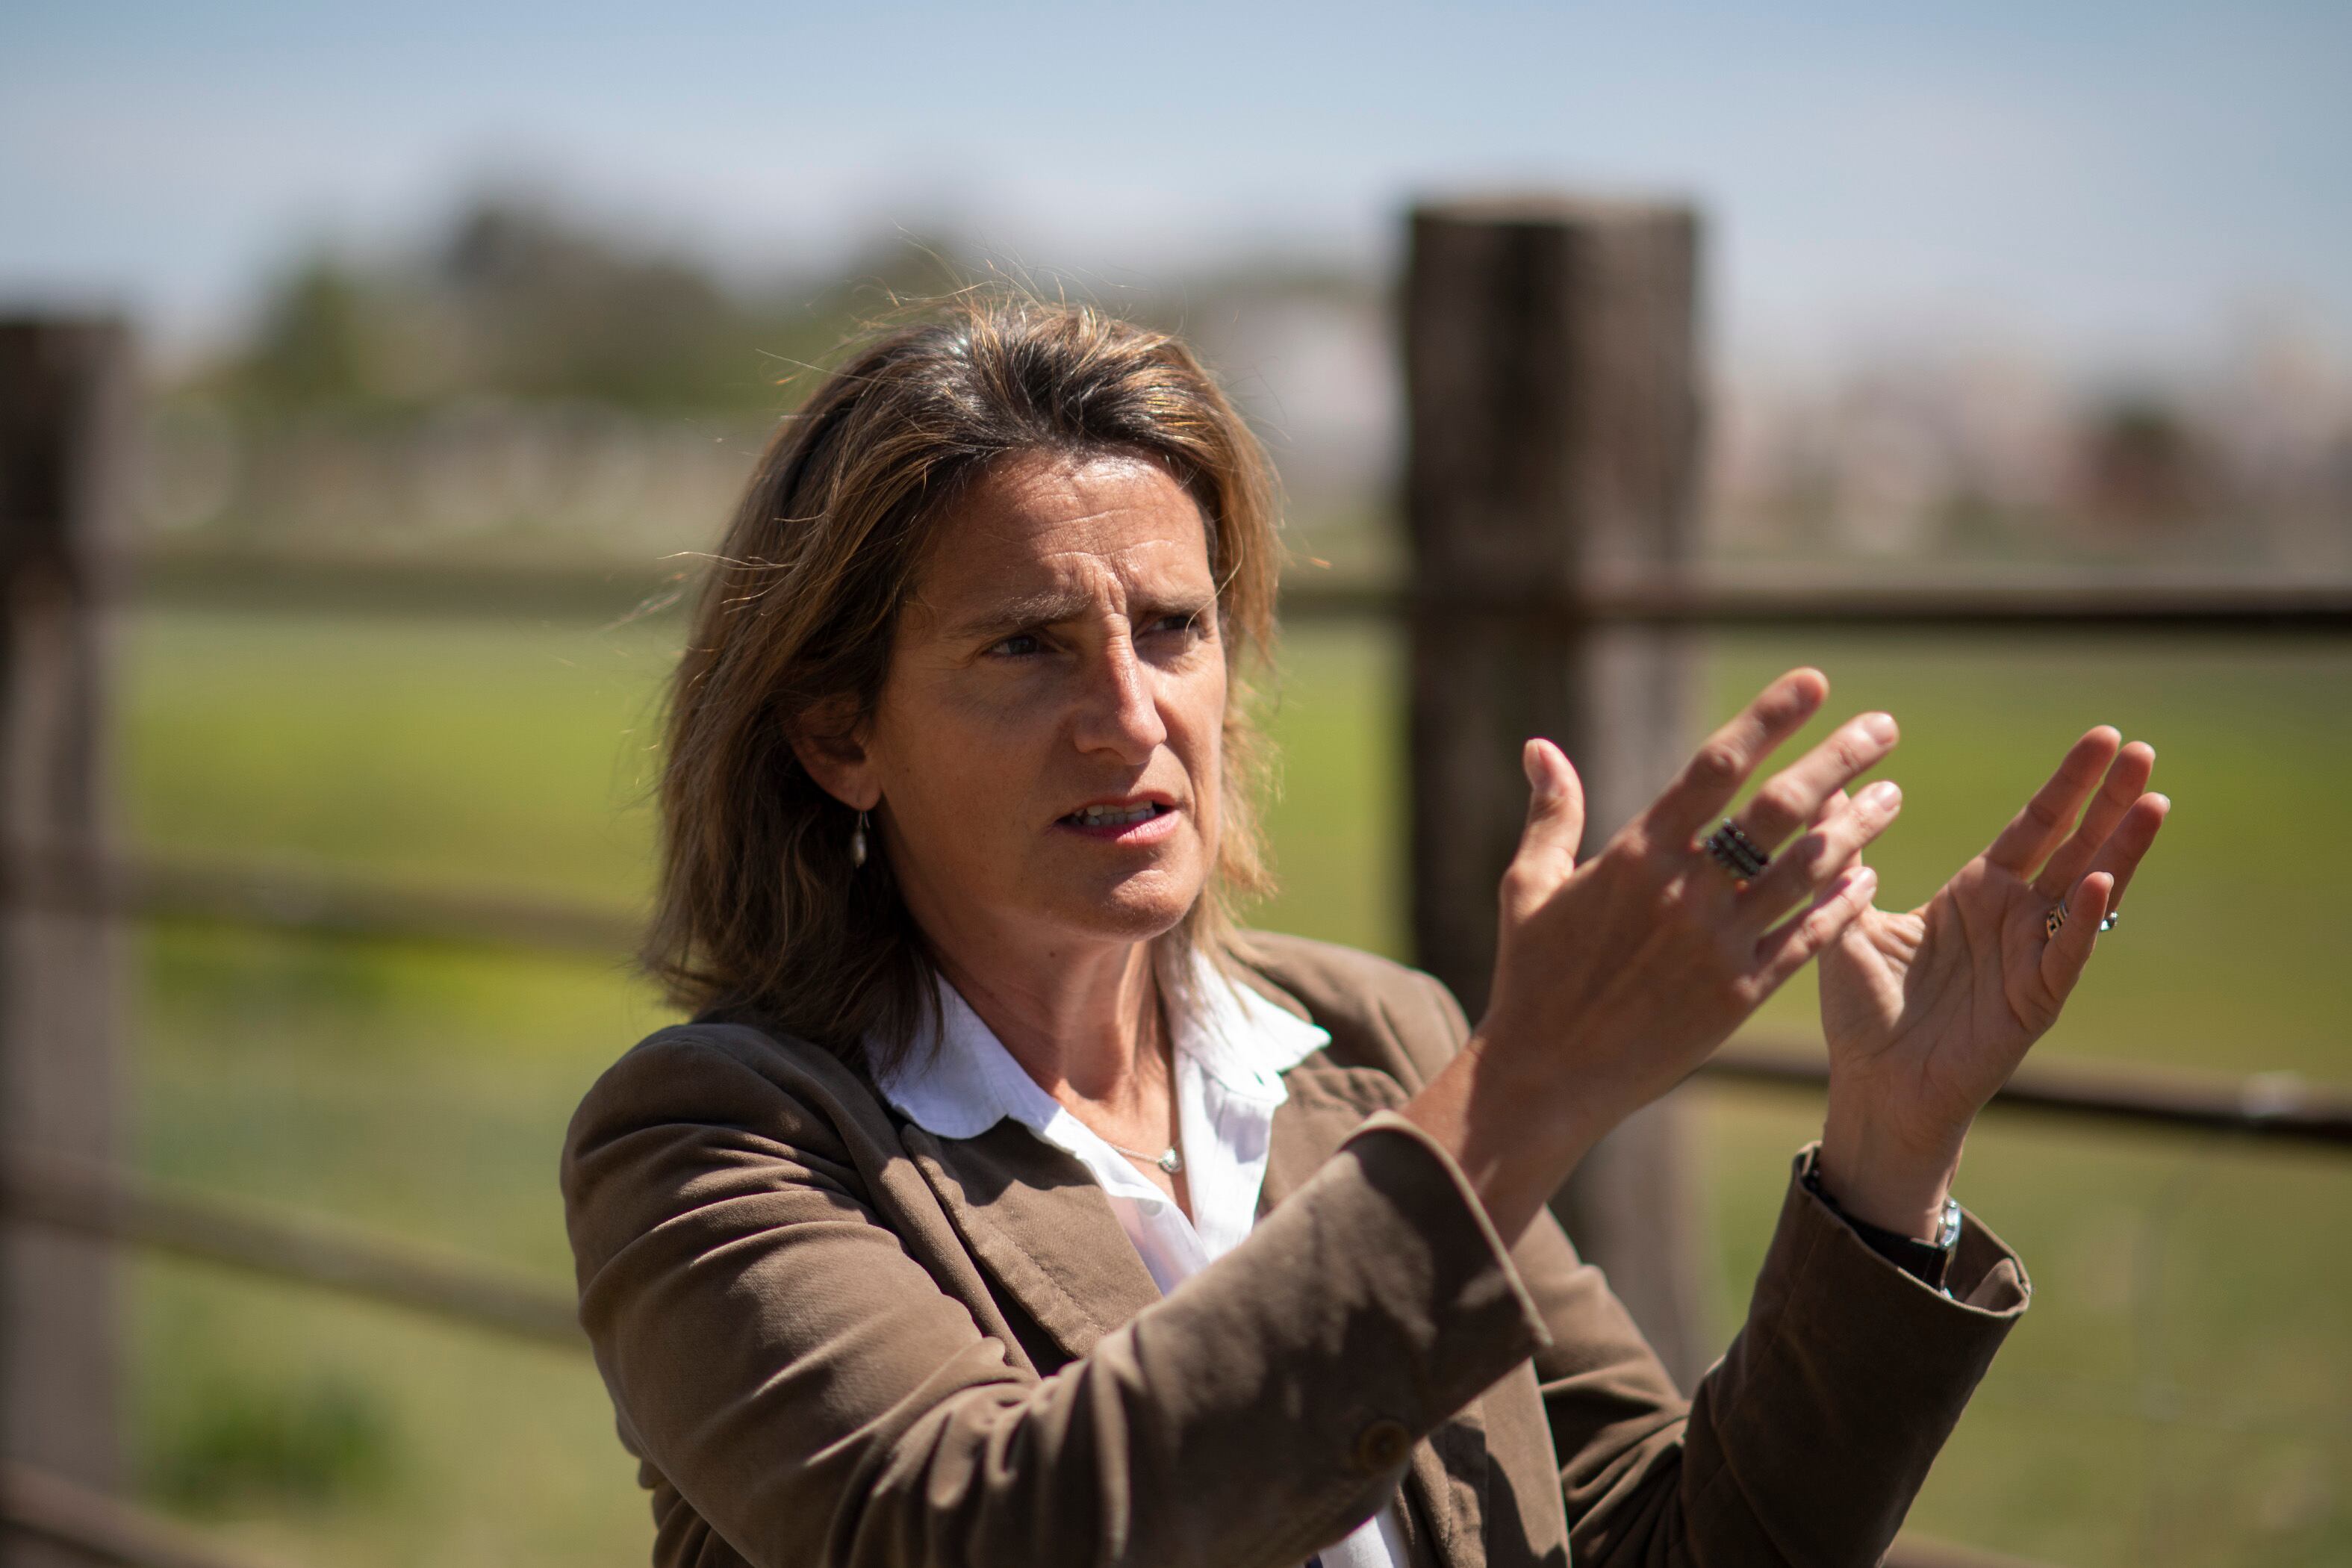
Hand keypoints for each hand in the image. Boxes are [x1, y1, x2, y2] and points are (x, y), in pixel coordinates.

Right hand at [1406, 668, 1904, 1241]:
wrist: (1546, 1076)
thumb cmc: (1531, 976)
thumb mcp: (1528, 886)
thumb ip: (1550, 812)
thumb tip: (1539, 746)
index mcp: (1635, 855)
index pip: (1714, 767)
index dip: (1768, 718)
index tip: (1815, 682)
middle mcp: (1684, 892)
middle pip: (1779, 810)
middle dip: (1839, 758)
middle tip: (1883, 726)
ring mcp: (1717, 944)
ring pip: (1807, 871)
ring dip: (1858, 826)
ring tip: (1892, 794)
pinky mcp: (1738, 994)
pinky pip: (1807, 938)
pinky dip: (1841, 902)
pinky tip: (1869, 874)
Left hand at [1815, 726, 2169, 1235]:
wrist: (1873, 1086)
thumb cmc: (1864, 1009)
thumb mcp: (1847, 917)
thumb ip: (1843, 855)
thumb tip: (1823, 785)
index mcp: (1977, 893)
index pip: (2033, 825)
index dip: (2066, 783)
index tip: (2103, 735)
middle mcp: (2013, 918)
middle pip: (2072, 845)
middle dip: (2107, 798)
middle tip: (2143, 747)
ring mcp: (2030, 957)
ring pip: (2086, 892)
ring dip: (2119, 847)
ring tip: (2152, 799)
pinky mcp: (2034, 1001)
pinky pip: (2063, 953)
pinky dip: (2081, 918)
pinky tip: (2099, 880)